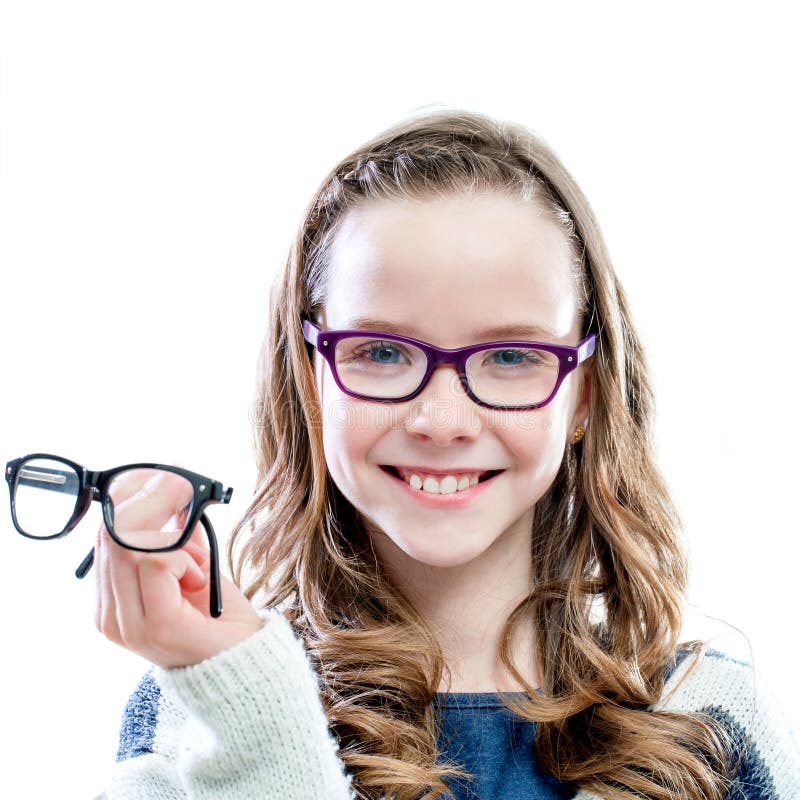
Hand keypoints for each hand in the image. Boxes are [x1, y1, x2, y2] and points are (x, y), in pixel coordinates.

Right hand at [94, 469, 262, 669]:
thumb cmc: (218, 619)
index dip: (131, 506)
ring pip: (135, 548)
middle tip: (181, 508)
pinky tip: (196, 581)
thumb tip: (170, 497)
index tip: (159, 486)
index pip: (104, 539)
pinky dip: (183, 560)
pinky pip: (158, 563)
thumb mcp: (192, 568)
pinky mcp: (155, 625)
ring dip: (174, 547)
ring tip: (194, 570)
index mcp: (112, 603)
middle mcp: (111, 617)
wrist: (243, 662)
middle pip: (114, 538)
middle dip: (152, 514)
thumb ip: (176, 539)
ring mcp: (129, 625)